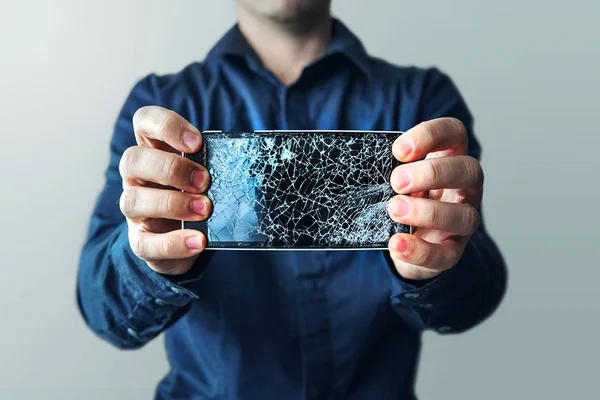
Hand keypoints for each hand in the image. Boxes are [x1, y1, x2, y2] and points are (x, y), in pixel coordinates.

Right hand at [118, 106, 211, 274]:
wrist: (192, 240)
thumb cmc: (202, 195)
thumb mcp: (211, 173)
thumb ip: (220, 161)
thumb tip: (251, 153)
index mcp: (154, 149)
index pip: (145, 121)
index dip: (166, 126)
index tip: (196, 142)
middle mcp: (137, 177)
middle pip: (133, 159)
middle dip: (171, 168)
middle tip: (204, 180)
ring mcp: (135, 209)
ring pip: (132, 200)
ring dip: (171, 204)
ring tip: (205, 210)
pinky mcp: (140, 241)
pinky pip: (145, 243)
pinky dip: (174, 243)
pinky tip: (199, 241)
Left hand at [387, 118, 482, 279]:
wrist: (403, 241)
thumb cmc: (400, 197)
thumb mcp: (393, 177)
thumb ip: (382, 167)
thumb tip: (350, 160)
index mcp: (449, 159)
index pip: (453, 133)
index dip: (431, 135)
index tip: (398, 150)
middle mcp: (464, 188)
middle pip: (469, 170)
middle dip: (432, 173)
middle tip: (396, 181)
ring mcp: (462, 221)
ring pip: (465, 216)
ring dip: (428, 212)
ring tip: (394, 210)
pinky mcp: (452, 251)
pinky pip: (446, 255)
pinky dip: (420, 250)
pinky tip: (397, 244)